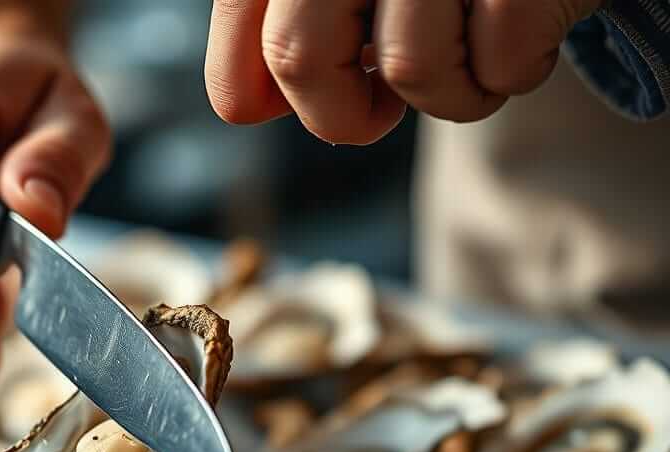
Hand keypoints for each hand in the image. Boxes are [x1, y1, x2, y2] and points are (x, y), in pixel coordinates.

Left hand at [205, 0, 601, 144]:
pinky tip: (524, 39)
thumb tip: (247, 107)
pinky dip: (512, 74)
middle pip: (300, 54)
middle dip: (337, 115)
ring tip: (469, 66)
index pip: (246, 19)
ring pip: (408, 67)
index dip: (248, 86)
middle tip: (376, 113)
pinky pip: (501, 61)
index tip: (276, 107)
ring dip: (445, 98)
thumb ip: (291, 17)